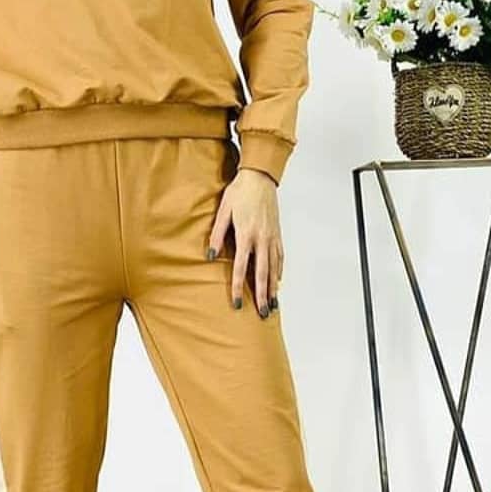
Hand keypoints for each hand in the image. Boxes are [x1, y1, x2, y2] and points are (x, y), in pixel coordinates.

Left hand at [207, 168, 283, 316]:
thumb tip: (211, 256)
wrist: (259, 177)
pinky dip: (279, 271)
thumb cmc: (239, 192)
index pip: (242, 268)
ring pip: (274, 268)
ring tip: (273, 305)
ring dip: (274, 288)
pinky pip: (280, 257)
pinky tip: (278, 281)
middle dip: (263, 296)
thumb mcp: (223, 211)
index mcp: (246, 235)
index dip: (239, 288)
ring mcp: (272, 237)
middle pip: (263, 274)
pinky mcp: (277, 233)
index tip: (238, 304)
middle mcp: (262, 240)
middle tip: (263, 314)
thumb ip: (217, 235)